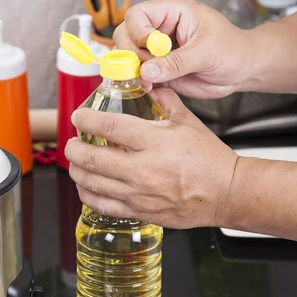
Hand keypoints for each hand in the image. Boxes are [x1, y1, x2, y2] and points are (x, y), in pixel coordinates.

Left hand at [65, 88, 238, 228]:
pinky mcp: (141, 212)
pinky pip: (104, 206)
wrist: (226, 193)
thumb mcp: (187, 121)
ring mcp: (140, 193)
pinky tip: (86, 188)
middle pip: (93, 158)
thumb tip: (147, 84)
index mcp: (154, 141)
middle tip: (71, 143)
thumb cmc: (209, 158)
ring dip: (77, 171)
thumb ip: (163, 100)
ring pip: (93, 184)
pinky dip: (88, 196)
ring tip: (75, 163)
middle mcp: (143, 168)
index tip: (78, 117)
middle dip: (74, 149)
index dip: (86, 119)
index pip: (109, 126)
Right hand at [113, 0, 258, 98]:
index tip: (152, 49)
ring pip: (128, 54)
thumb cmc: (233, 50)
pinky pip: (139, 72)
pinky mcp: (159, 68)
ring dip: (133, 69)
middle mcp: (160, 28)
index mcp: (172, 12)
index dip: (138, 32)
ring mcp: (157, 49)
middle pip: (125, 34)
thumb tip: (147, 71)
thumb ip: (176, 62)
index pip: (138, 15)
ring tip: (150, 80)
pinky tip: (150, 87)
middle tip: (146, 68)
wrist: (243, 70)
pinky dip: (139, 81)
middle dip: (131, 53)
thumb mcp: (207, 53)